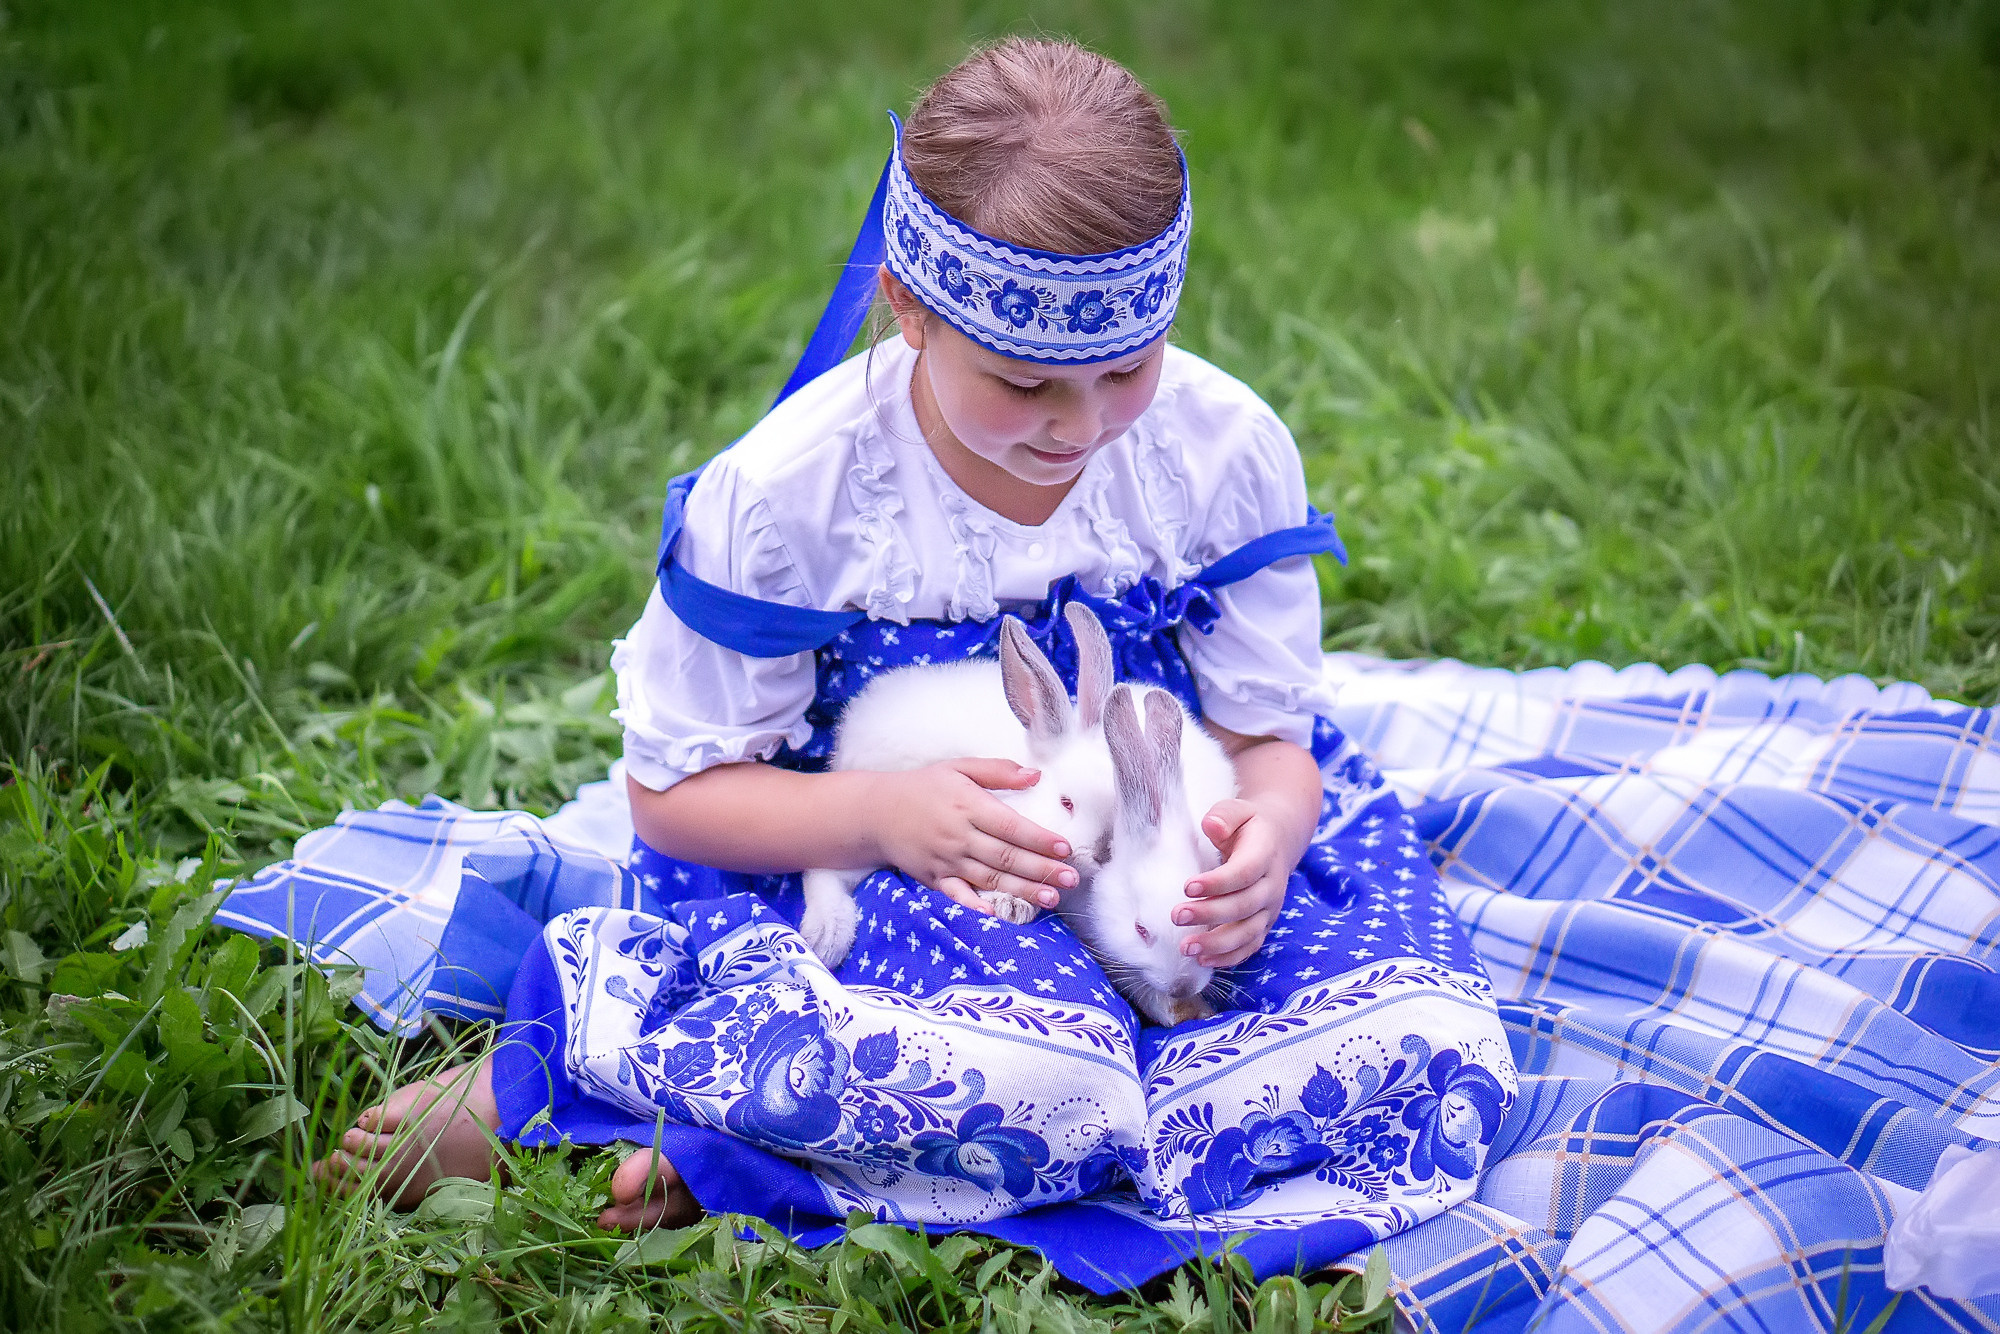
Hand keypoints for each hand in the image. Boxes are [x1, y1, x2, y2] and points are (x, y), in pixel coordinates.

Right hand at [869, 759, 1077, 914]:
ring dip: (1021, 890)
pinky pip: (957, 894)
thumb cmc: (923, 787)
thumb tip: (1036, 774)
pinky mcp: (934, 878)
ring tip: (1051, 899)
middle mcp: (958, 835)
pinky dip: (974, 905)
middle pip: (1005, 856)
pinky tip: (995, 913)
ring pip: (989, 878)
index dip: (1038, 838)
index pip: (1010, 826)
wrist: (875, 812)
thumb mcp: (958, 768)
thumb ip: (997, 771)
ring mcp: (946, 860)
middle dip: (1041, 870)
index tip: (1064, 847)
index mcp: (968, 805)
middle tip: (1071, 879)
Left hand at [1172, 798, 1293, 966]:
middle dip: (1209, 914)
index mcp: (1265, 854)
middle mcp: (1272, 885)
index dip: (1218, 882)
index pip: (1244, 872)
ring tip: (1185, 947)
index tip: (1187, 886)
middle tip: (1176, 916)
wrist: (1277, 839)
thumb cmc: (1247, 824)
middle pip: (1243, 906)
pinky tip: (1202, 960)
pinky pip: (1250, 946)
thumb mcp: (1237, 810)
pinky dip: (1228, 957)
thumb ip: (1224, 816)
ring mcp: (1269, 909)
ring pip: (1248, 932)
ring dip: (1217, 943)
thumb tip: (1211, 826)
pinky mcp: (1263, 924)